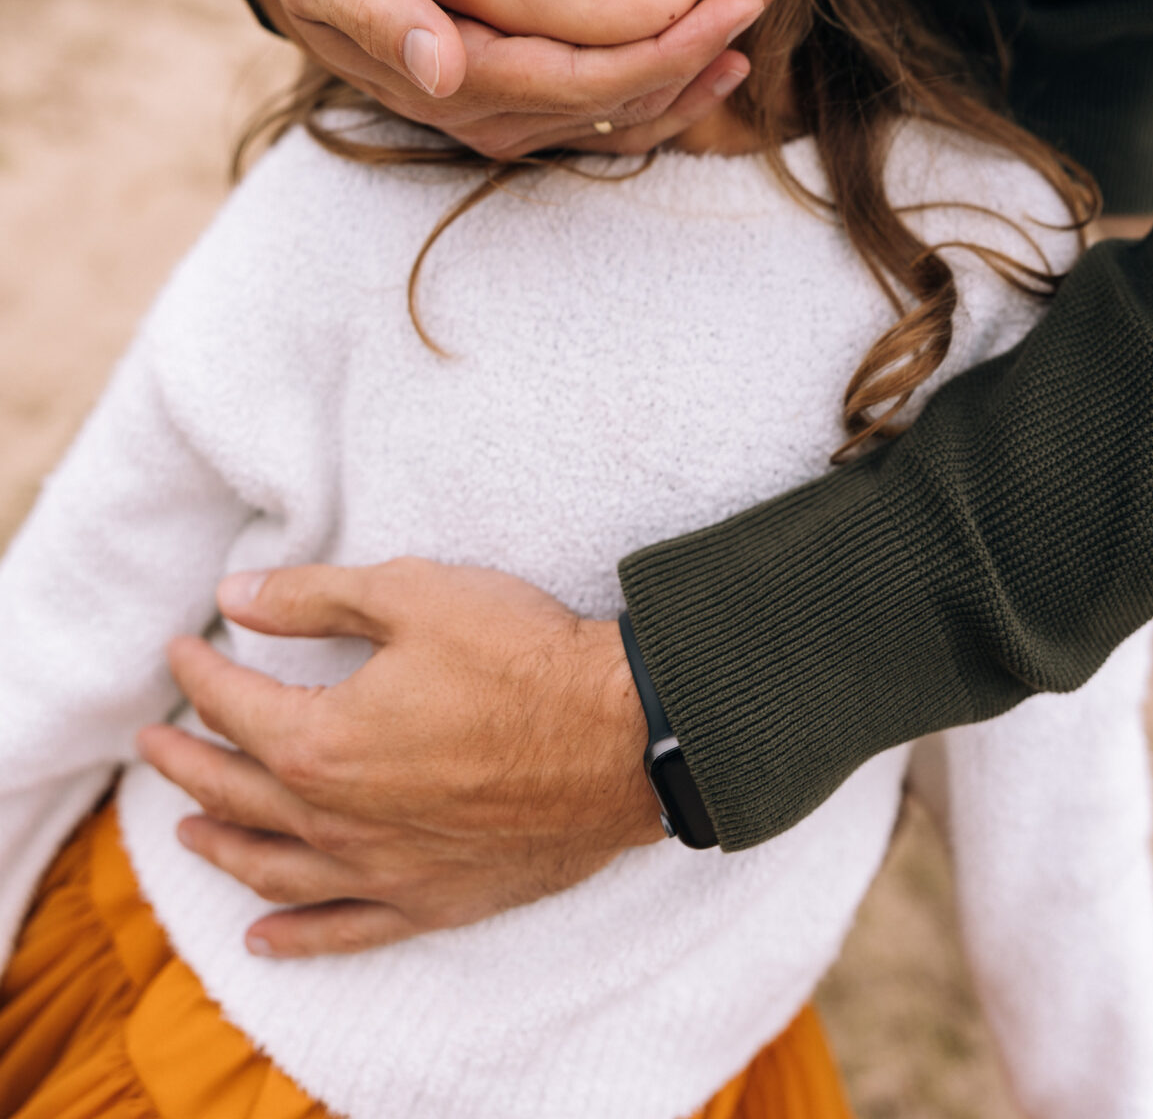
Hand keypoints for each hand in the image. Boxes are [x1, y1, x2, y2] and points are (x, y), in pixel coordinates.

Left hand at [137, 559, 662, 957]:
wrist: (621, 736)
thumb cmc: (520, 655)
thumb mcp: (412, 594)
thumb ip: (313, 597)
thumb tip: (235, 597)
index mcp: (322, 741)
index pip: (235, 705)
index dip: (200, 673)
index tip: (181, 650)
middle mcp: (338, 820)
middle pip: (237, 793)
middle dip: (186, 762)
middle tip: (153, 740)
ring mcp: (384, 870)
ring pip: (275, 868)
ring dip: (223, 845)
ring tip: (188, 829)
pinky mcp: (432, 900)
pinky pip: (344, 930)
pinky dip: (296, 937)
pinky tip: (262, 937)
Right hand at [245, 0, 809, 158]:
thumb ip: (377, 12)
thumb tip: (439, 71)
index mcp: (461, 82)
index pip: (593, 80)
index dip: (675, 45)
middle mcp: (497, 117)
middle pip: (633, 92)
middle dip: (717, 29)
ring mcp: (518, 119)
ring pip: (638, 105)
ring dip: (713, 49)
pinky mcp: (531, 105)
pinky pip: (621, 113)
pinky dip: (680, 83)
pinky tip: (731, 51)